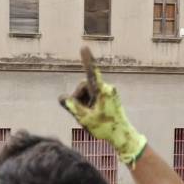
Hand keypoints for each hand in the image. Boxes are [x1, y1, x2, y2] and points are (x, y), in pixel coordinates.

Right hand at [60, 48, 147, 164]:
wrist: (121, 135)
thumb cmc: (104, 128)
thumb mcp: (84, 118)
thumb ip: (72, 106)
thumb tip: (62, 97)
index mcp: (102, 92)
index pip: (92, 73)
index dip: (87, 60)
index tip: (84, 47)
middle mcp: (106, 88)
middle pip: (84, 86)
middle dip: (78, 97)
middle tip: (81, 114)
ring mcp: (108, 92)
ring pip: (87, 91)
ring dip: (83, 102)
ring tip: (89, 117)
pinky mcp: (108, 96)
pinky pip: (93, 96)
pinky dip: (89, 104)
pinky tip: (93, 116)